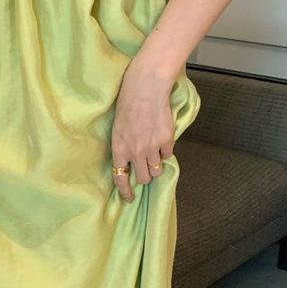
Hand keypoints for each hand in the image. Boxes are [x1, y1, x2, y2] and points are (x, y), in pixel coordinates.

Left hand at [111, 57, 175, 202]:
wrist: (145, 89)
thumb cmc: (128, 104)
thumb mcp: (118, 128)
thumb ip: (124, 147)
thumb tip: (130, 161)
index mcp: (119, 149)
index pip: (120, 179)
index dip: (125, 192)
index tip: (129, 199)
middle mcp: (135, 152)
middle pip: (144, 178)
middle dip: (145, 176)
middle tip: (145, 167)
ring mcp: (152, 147)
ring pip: (157, 170)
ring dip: (156, 165)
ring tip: (154, 153)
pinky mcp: (166, 140)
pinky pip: (167, 154)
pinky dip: (165, 150)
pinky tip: (161, 138)